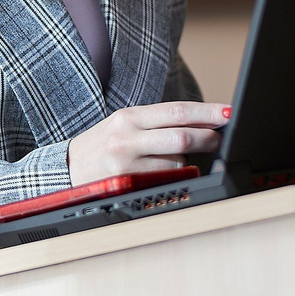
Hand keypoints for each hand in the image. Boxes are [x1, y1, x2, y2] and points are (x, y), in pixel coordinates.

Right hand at [66, 102, 229, 181]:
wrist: (65, 171)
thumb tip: (203, 122)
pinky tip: (157, 173)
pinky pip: (164, 180)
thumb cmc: (102, 146)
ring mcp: (126, 162)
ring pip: (177, 161)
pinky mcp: (127, 184)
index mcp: (129, 116)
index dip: (207, 112)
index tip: (228, 113)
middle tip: (221, 138)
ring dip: (184, 161)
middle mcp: (127, 137)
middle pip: (182, 136)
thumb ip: (158, 122)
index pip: (177, 111)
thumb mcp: (124, 125)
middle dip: (209, 138)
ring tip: (166, 159)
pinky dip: (172, 176)